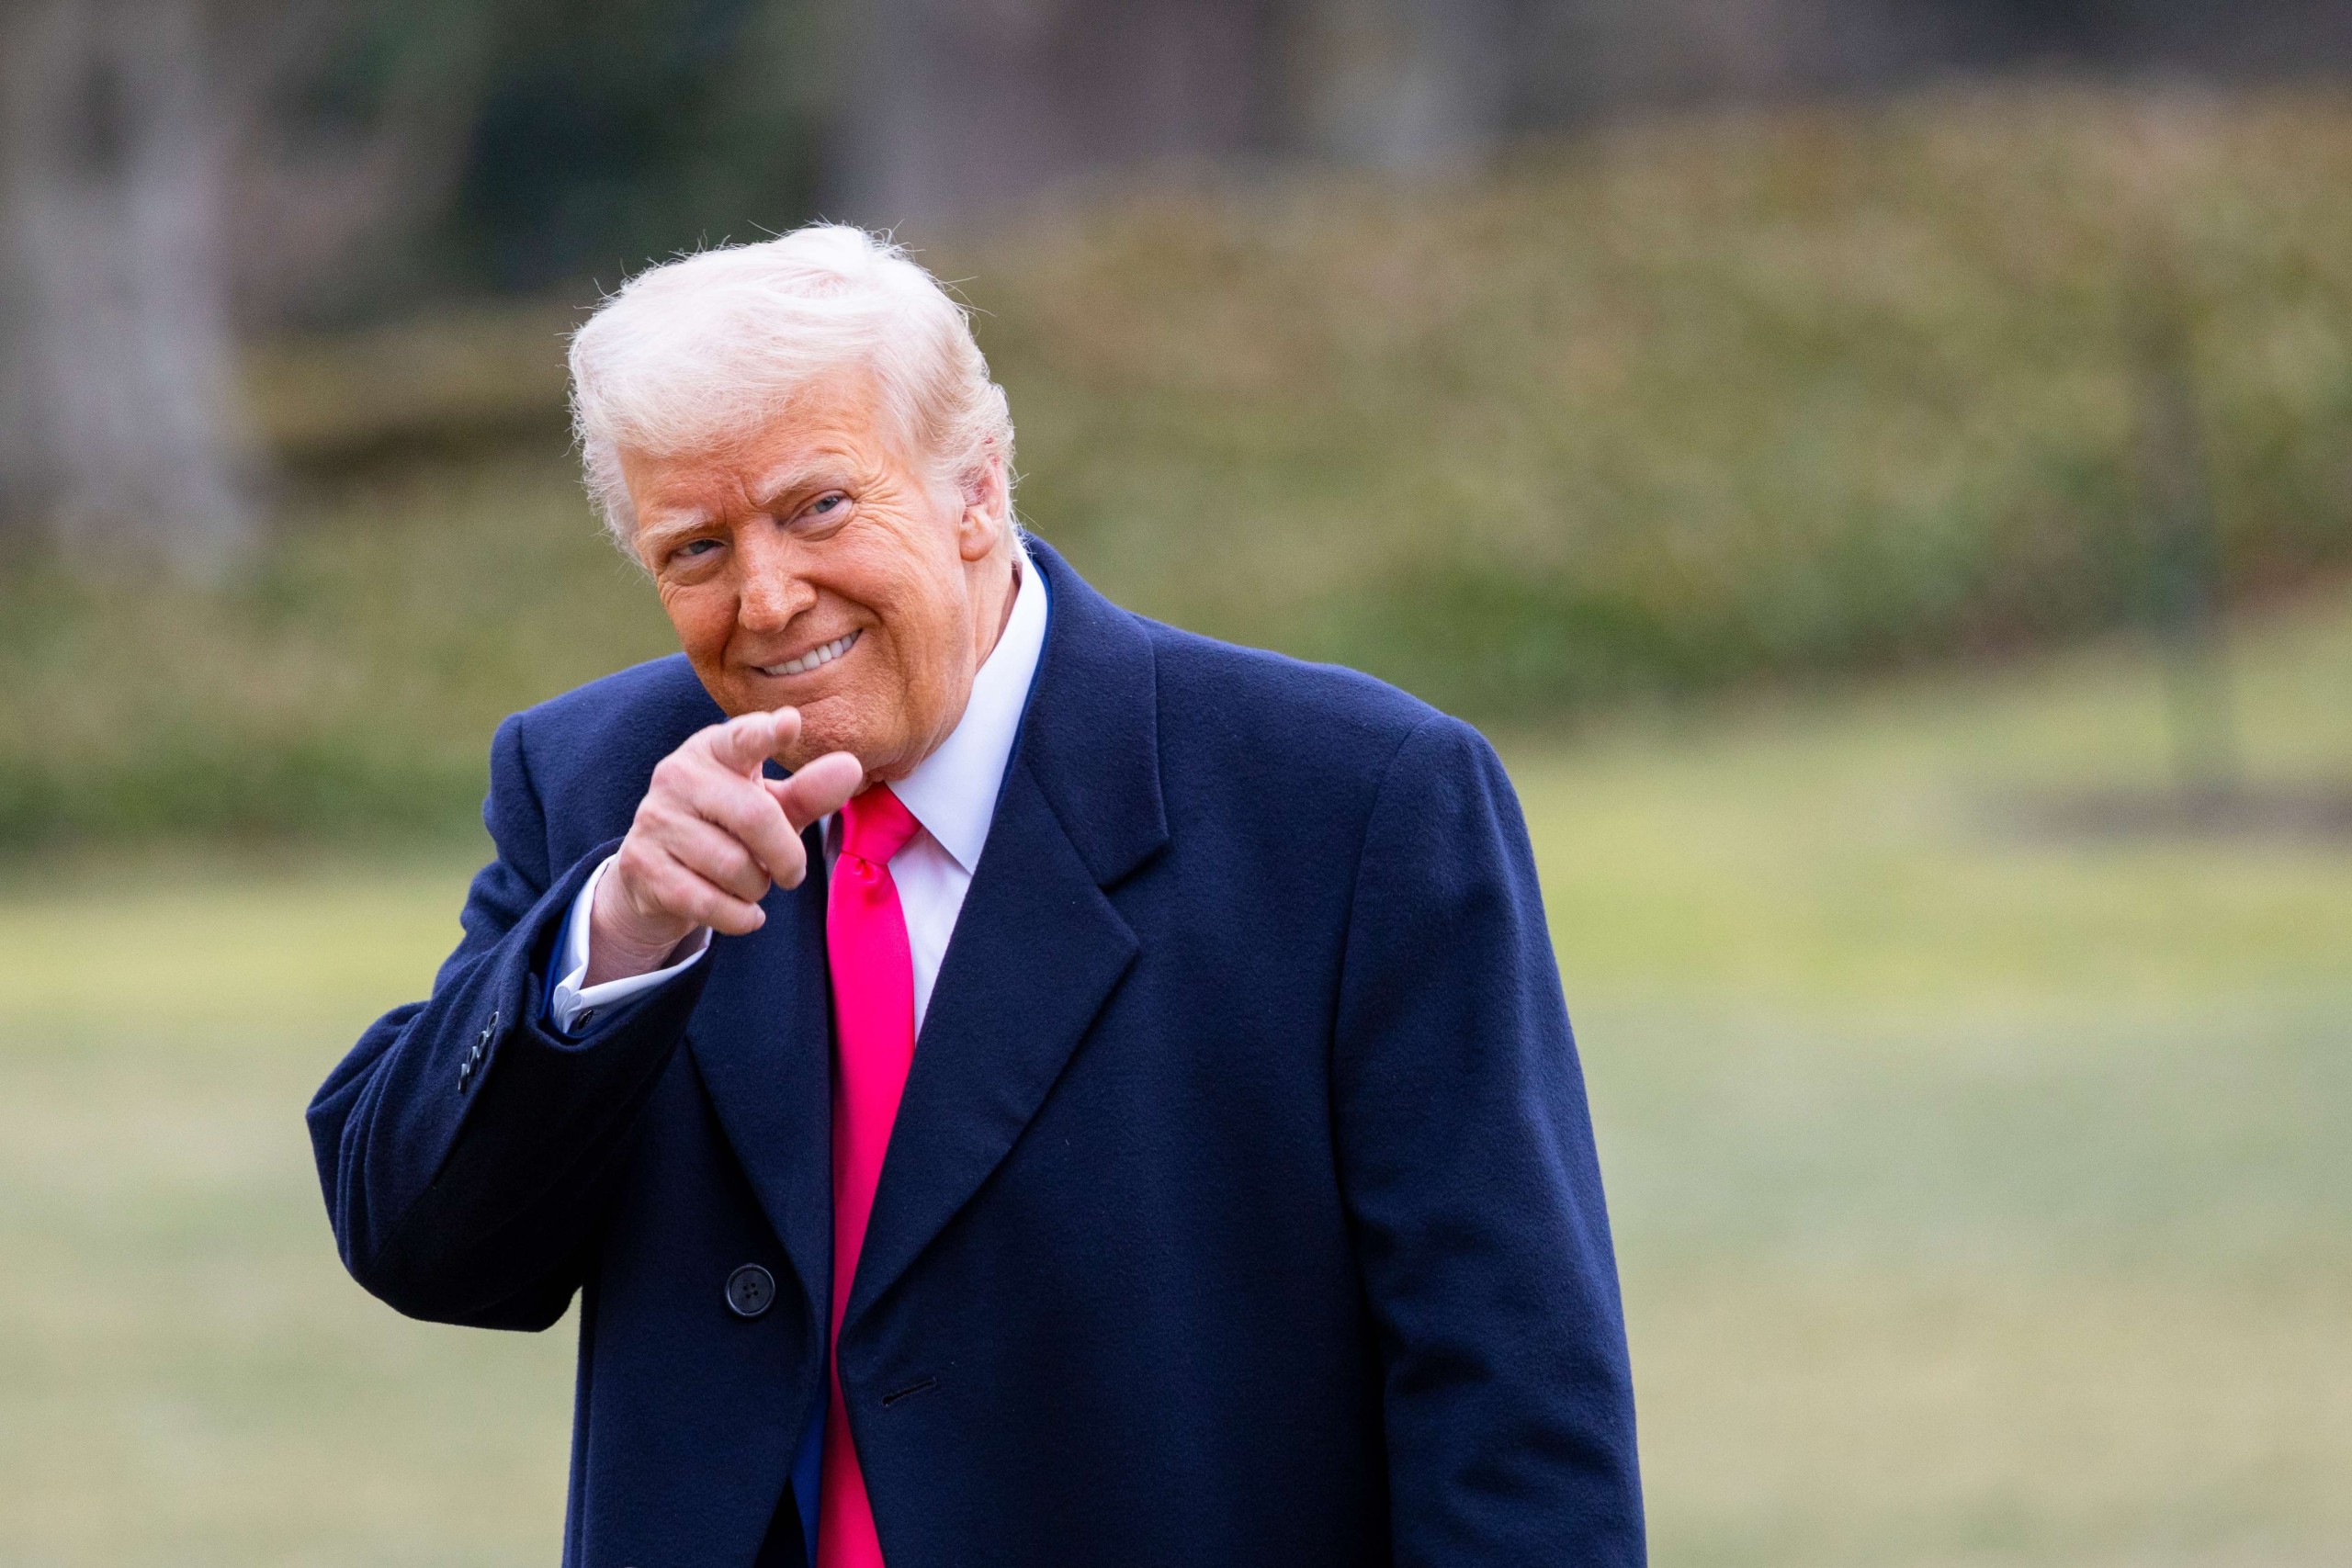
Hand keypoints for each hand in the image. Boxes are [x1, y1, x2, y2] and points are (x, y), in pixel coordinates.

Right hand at [587, 708, 863, 983]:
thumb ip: (810, 791)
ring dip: (757, 887)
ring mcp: (655, 819)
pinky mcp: (642, 864)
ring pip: (733, 866)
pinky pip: (708, 901)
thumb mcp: (771, 807)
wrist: (658, 878)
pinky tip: (746, 914)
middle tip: (792, 873)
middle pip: (756, 817)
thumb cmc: (727, 830)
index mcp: (714, 749)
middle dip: (787, 857)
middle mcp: (677, 775)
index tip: (790, 723)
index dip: (765, 733)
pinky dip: (740, 916)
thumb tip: (850, 767)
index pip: (742, 737)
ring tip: (751, 883)